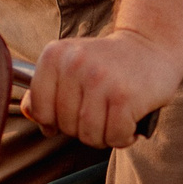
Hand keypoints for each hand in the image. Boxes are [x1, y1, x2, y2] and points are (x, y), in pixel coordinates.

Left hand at [23, 29, 182, 148]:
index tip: (72, 112)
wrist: (151, 45)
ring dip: (103, 137)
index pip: (39, 108)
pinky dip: (123, 138)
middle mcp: (75, 64)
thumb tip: (31, 115)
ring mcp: (100, 79)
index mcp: (54, 55)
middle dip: (83, 129)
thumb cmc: (107, 63)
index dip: (54, 120)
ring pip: (88, 135)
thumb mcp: (70, 66)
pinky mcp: (124, 96)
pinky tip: (129, 122)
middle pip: (65, 125)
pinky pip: (115, 137)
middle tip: (100, 112)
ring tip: (114, 119)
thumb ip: (45, 90)